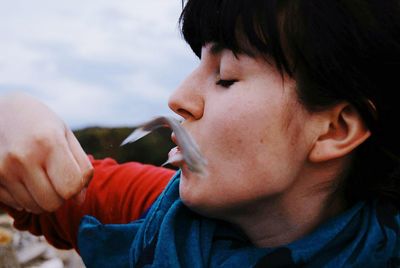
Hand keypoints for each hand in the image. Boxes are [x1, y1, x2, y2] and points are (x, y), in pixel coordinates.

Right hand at [0, 92, 92, 212]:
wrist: (2, 113)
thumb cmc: (42, 125)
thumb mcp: (67, 136)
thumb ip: (81, 168)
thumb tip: (79, 200)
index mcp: (49, 143)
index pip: (70, 187)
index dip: (76, 187)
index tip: (72, 176)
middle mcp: (23, 157)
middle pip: (52, 203)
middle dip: (60, 196)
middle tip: (56, 178)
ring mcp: (3, 169)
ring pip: (34, 207)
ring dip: (42, 197)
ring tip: (39, 174)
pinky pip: (16, 204)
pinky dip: (24, 196)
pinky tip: (23, 176)